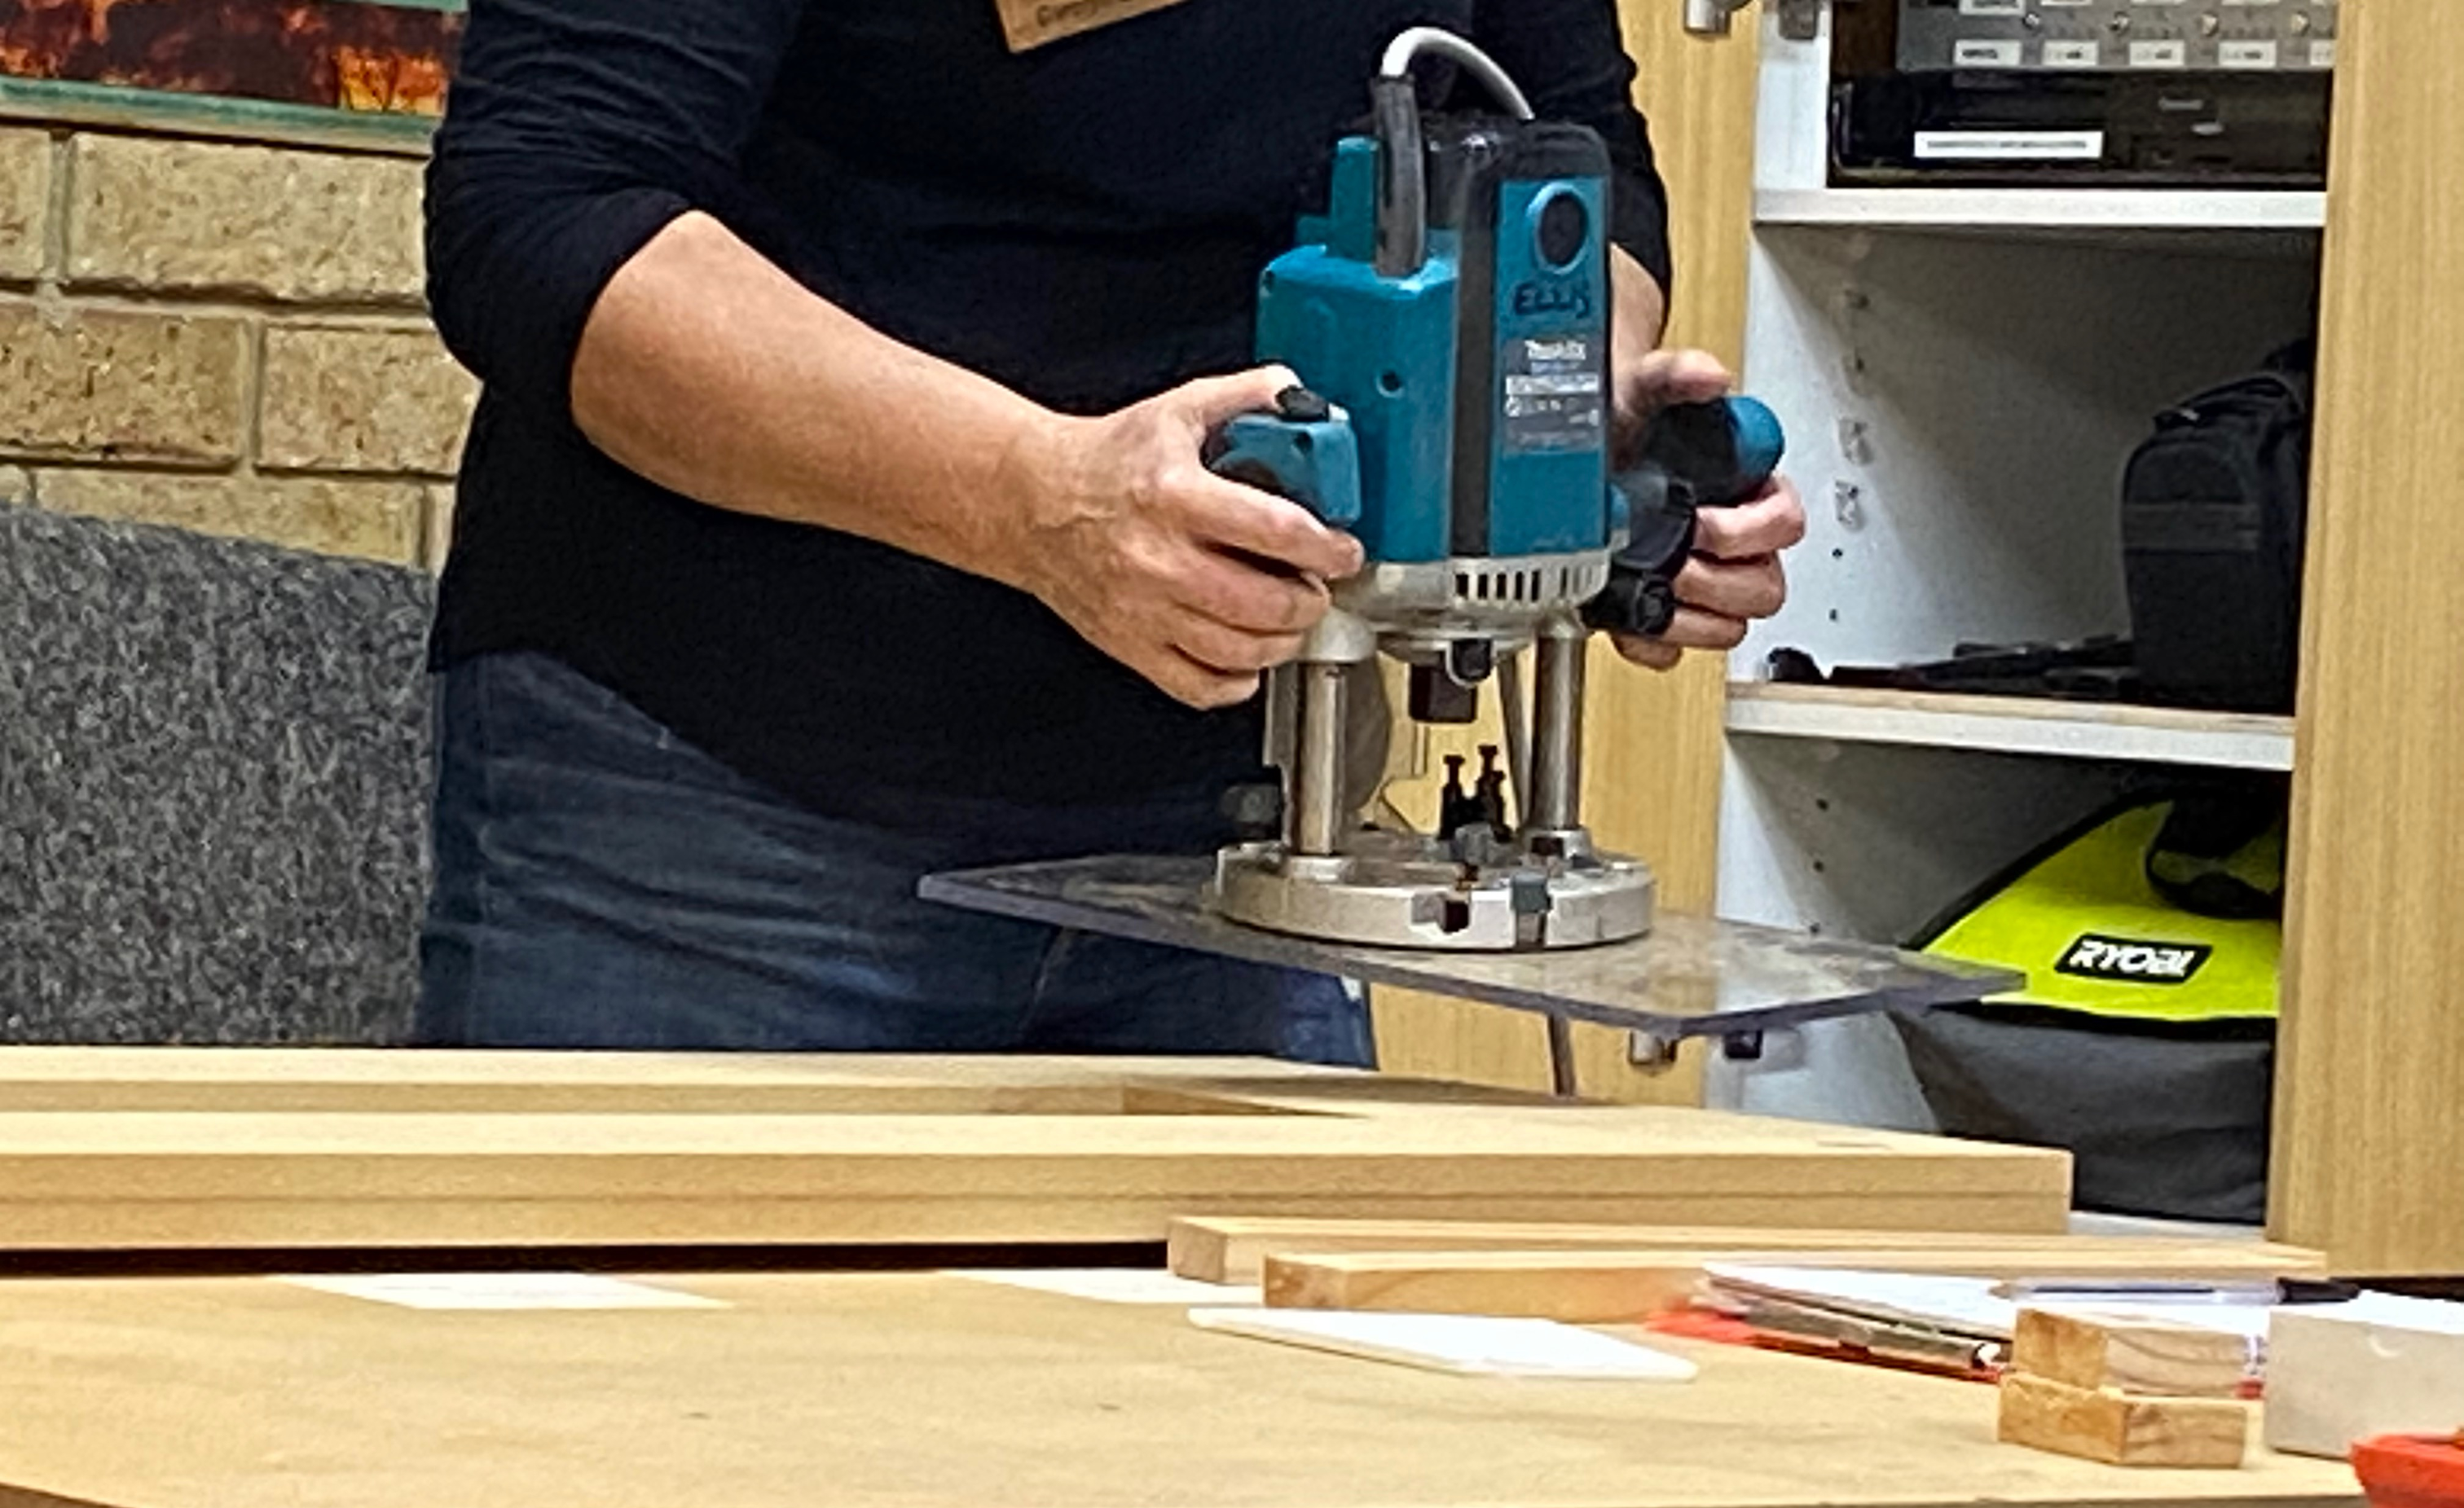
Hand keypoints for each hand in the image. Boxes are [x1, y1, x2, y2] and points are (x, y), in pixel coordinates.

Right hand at [1008, 366, 1363, 709]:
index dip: (1326, 548)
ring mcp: (1143, 609)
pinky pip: (1197, 686)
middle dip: (1310, 600)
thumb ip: (1247, 396)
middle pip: (1264, 604)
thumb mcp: (1178, 410)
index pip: (1275, 532)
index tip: (1343, 552)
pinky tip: (1245, 656)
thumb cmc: (1107, 461)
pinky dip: (1235, 681)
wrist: (1033, 501)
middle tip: (1316, 586)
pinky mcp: (1129, 644)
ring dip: (1282, 642)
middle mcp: (1158, 559)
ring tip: (1289, 618)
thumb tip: (1301, 398)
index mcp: (1175, 495)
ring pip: (1238, 652)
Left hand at [1609, 347, 1806, 671]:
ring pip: (1730, 625)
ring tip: (1652, 583)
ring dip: (1690, 614)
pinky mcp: (1663, 612)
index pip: (1784, 523)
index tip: (1703, 521)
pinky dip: (1651, 639)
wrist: (1582, 453)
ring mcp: (1702, 582)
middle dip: (1717, 580)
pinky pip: (1674, 647)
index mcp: (1751, 492)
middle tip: (1674, 558)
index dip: (1747, 531)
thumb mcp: (1645, 389)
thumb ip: (1677, 374)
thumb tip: (1709, 377)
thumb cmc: (1628, 424)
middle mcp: (1736, 544)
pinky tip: (1628, 616)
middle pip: (1765, 587)